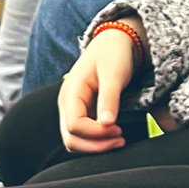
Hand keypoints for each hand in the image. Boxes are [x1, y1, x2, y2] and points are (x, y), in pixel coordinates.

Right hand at [57, 23, 140, 151]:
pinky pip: (83, 134)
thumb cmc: (114, 53)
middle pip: (71, 138)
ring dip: (95, 146)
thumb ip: (110, 97)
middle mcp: (67, 103)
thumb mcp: (114, 73)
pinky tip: (114, 136)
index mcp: (71, 92)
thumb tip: (107, 124)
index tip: (119, 130)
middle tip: (121, 141)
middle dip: (95, 145)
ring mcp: (73, 109)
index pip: (74, 125)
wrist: (115, 41)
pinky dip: (97, 140)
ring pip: (75, 140)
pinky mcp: (82, 112)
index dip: (96, 134)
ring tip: (120, 140)